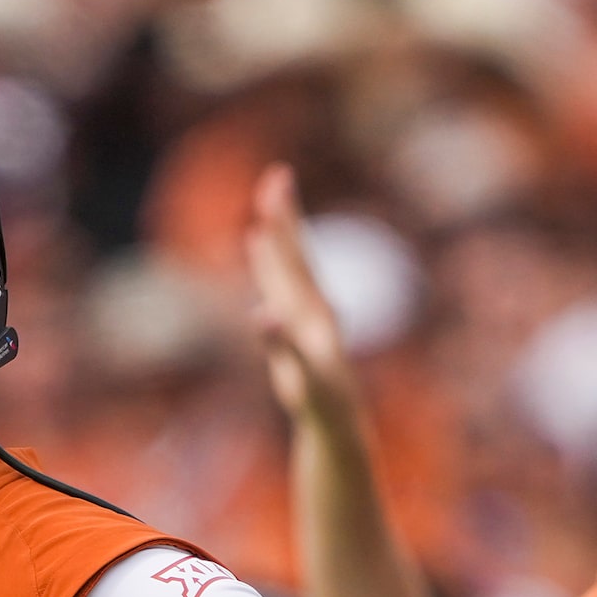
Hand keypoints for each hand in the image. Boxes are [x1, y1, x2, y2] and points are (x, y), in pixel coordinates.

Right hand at [245, 164, 360, 446]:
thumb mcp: (301, 377)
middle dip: (284, 215)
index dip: (284, 221)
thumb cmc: (320, 402)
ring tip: (267, 203)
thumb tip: (263, 313)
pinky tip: (258, 247)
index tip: (277, 185)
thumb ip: (282, 345)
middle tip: (277, 176)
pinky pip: (280, 282)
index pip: (295, 256)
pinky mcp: (298, 323)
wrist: (338, 420)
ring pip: (289, 264)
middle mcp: (312, 304)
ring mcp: (305, 312)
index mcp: (312, 309)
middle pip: (296, 251)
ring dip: (278, 233)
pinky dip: (267, 260)